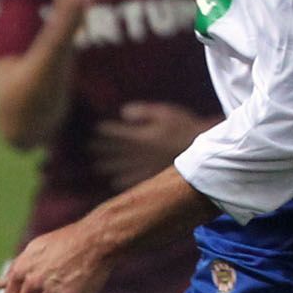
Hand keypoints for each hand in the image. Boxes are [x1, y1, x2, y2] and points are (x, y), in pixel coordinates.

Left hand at [90, 102, 212, 189]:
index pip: (117, 133)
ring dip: (108, 165)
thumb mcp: (164, 112)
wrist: (203, 152)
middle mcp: (140, 152)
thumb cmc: (184, 127)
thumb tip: (123, 113)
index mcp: (141, 136)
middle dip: (101, 148)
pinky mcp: (153, 175)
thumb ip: (142, 111)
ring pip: (121, 167)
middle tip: (89, 148)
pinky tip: (116, 180)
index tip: (97, 128)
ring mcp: (145, 166)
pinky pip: (133, 180)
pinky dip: (122, 180)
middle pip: (115, 151)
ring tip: (98, 165)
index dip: (106, 130)